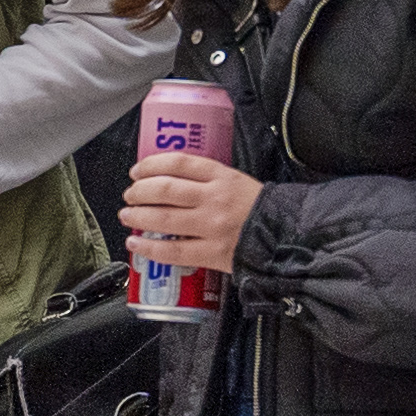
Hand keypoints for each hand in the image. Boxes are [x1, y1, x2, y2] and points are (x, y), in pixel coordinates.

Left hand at [120, 152, 262, 269]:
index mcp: (223, 176)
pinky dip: (149, 248)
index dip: (151, 165)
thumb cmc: (262, 210)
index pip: (179, 163)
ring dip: (139, 216)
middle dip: (139, 192)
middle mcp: (215, 198)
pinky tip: (136, 243)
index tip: (137, 171)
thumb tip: (170, 180)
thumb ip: (208, 180)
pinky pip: (173, 251)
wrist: (288, 237)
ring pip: (164, 218)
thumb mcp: (239, 182)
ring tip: (127, 215)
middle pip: (165, 189)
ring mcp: (212, 226)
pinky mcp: (212, 253)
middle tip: (129, 195)